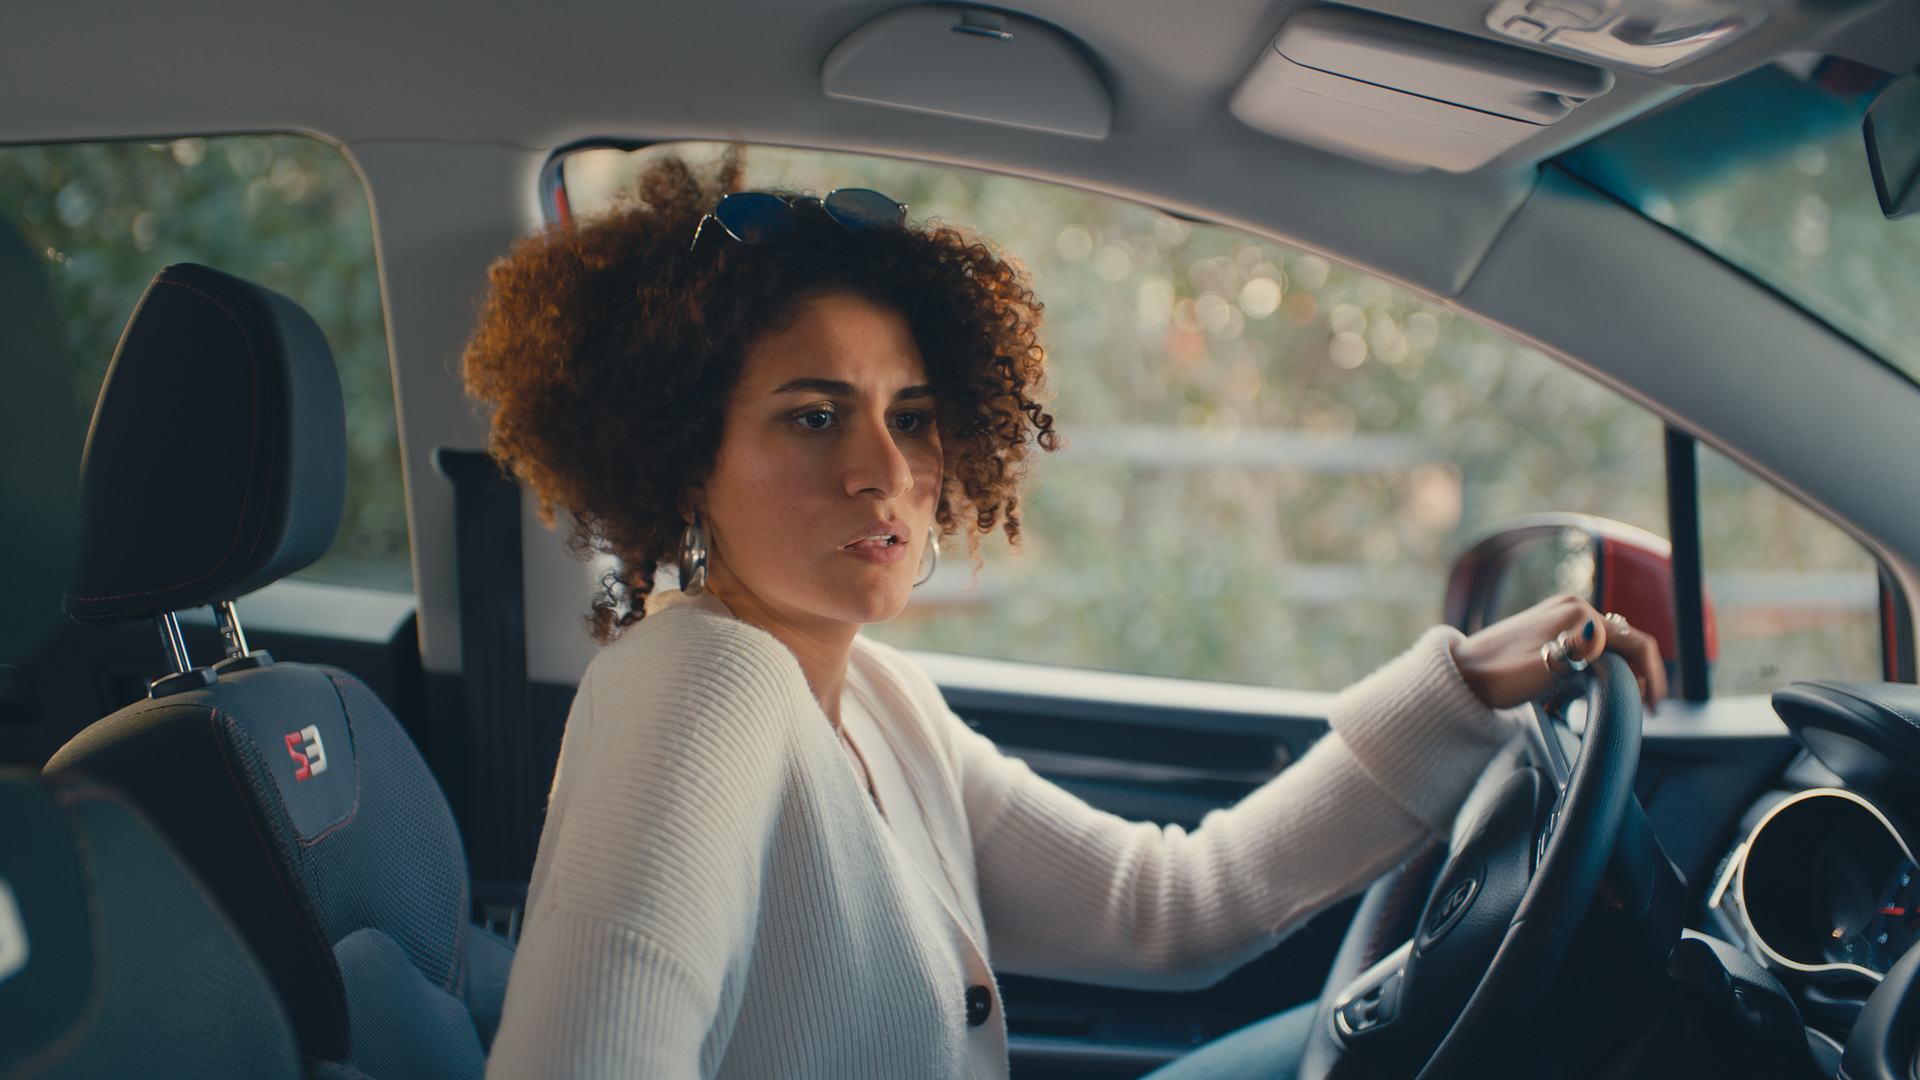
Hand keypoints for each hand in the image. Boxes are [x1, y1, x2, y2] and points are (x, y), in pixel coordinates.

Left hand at [1450, 594, 1667, 712]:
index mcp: (1577, 614)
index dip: (1652, 675)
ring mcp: (1562, 614)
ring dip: (1625, 668)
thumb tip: (1595, 633)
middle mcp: (1573, 607)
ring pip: (1612, 641)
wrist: (1462, 674)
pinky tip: (1604, 683)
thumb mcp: (1540, 669)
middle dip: (1641, 673)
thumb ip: (1573, 652)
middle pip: (1627, 640)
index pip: (1635, 642)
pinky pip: (1594, 642)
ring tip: (1627, 698)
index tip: (1654, 706)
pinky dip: (1607, 662)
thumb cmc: (1497, 677)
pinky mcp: (1553, 625)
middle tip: (1643, 708)